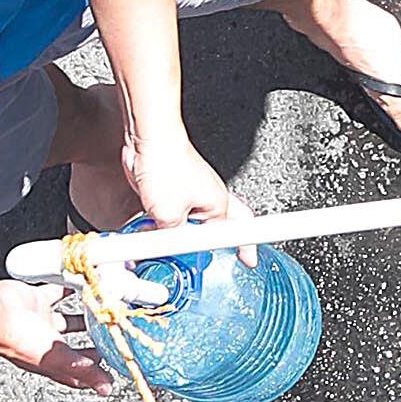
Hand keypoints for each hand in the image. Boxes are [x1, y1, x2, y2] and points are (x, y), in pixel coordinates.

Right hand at [0, 279, 111, 394]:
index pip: (73, 374)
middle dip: (91, 342)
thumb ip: (84, 371)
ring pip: (67, 319)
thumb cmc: (18, 340)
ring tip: (102, 309)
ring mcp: (40, 321)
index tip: (109, 370)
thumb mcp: (59, 359)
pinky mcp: (37, 300)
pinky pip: (57, 292)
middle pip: (72, 346)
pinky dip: (70, 288)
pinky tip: (83, 283)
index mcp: (49, 362)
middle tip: (110, 336)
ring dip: (84, 314)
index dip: (90, 375)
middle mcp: (44, 343)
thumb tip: (105, 389)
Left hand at [126, 131, 252, 265]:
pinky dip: (174, 221)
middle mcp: (213, 196)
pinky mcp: (180, 186)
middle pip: (234, 221)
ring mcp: (197, 190)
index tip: (249, 261)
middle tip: (240, 252)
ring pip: (203, 218)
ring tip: (185, 246)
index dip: (244, 248)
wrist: (151, 140)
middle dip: (234, 238)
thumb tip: (169, 249)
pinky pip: (182, 210)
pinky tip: (160, 227)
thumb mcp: (167, 215)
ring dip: (193, 232)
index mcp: (219, 204)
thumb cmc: (166, 164)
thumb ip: (171, 237)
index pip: (240, 232)